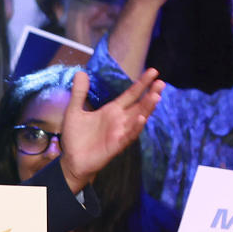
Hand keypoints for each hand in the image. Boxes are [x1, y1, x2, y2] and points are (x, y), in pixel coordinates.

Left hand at [59, 68, 162, 191]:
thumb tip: (80, 72)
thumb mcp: (74, 111)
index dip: (142, 84)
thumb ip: (79, 93)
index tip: (153, 71)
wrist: (71, 160)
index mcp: (112, 111)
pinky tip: (141, 118)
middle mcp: (120, 120)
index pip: (131, 94)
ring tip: (156, 96)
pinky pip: (128, 136)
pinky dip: (135, 128)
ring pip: (138, 119)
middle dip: (150, 94)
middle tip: (161, 82)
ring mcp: (120, 133)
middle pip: (139, 105)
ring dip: (147, 108)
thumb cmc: (75, 137)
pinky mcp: (116, 145)